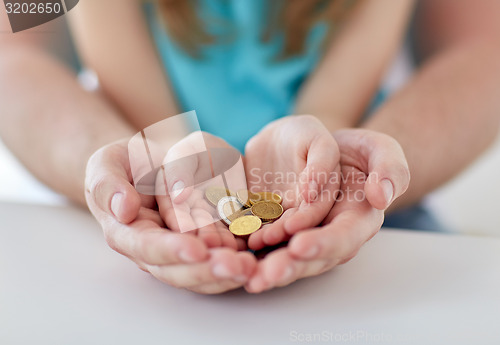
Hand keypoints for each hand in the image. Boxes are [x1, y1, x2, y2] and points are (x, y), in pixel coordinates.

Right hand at [85, 139, 256, 293]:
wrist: (149, 163)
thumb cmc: (126, 163)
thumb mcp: (107, 163)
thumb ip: (107, 184)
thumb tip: (124, 210)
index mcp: (127, 233)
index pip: (148, 247)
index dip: (172, 250)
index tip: (197, 249)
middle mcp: (154, 251)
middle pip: (179, 270)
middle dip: (208, 270)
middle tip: (237, 267)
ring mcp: (180, 251)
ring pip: (202, 272)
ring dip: (227, 273)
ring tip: (252, 267)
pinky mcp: (203, 246)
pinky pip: (219, 259)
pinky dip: (236, 261)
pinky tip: (256, 259)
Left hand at [245, 129, 409, 292]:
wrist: (317, 146)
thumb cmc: (352, 149)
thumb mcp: (377, 147)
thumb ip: (389, 167)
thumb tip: (381, 196)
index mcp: (357, 220)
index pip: (344, 237)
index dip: (323, 244)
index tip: (300, 245)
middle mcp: (328, 234)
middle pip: (310, 256)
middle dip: (288, 267)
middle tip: (264, 275)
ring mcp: (300, 234)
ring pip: (283, 255)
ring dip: (263, 265)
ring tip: (245, 272)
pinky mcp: (276, 226)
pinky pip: (262, 240)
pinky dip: (247, 248)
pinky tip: (230, 253)